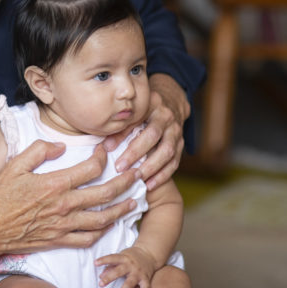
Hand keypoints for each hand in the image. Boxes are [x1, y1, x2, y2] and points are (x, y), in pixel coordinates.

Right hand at [0, 139, 138, 257]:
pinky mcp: (58, 241)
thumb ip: (39, 150)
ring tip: (134, 202)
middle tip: (138, 175)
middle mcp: (63, 206)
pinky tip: (109, 225)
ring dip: (121, 210)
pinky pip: (87, 239)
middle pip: (105, 194)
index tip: (105, 151)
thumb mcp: (14, 164)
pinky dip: (102, 233)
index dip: (103, 158)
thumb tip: (60, 145)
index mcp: (54, 184)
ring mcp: (62, 226)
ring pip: (102, 219)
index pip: (91, 169)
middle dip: (125, 183)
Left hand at [94, 245, 157, 287]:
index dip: (104, 260)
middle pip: (119, 271)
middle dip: (109, 278)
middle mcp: (131, 265)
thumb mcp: (121, 256)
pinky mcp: (146, 279)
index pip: (112, 258)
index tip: (95, 263)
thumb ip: (110, 266)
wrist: (149, 253)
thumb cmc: (131, 256)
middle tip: (100, 284)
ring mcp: (139, 273)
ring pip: (129, 283)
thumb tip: (100, 276)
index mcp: (124, 258)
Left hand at [104, 73, 188, 189]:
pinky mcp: (181, 144)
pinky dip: (162, 175)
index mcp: (152, 104)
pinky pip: (174, 162)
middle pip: (153, 136)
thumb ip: (120, 127)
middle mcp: (166, 117)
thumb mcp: (132, 111)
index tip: (107, 150)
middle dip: (136, 154)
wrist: (170, 103)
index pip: (136, 120)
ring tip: (136, 179)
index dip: (122, 136)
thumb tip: (105, 147)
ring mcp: (176, 131)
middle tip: (120, 168)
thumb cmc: (144, 109)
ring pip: (167, 152)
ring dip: (151, 168)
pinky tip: (149, 185)